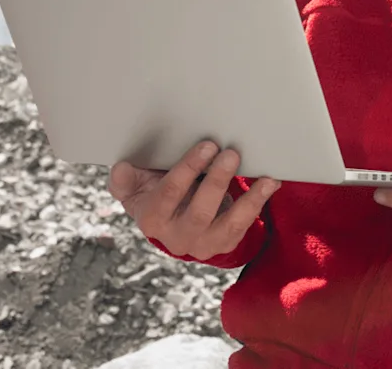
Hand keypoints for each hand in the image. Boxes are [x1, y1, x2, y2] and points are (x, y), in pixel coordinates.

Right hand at [107, 141, 280, 261]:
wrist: (170, 224)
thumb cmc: (154, 193)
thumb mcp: (135, 187)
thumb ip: (126, 179)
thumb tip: (121, 168)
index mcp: (152, 218)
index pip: (170, 193)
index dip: (188, 168)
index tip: (207, 145)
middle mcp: (176, 237)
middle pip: (200, 211)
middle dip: (217, 180)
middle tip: (231, 153)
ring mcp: (202, 244)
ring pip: (227, 225)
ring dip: (248, 201)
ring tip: (264, 179)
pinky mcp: (223, 244)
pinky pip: (244, 227)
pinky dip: (259, 205)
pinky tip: (270, 184)